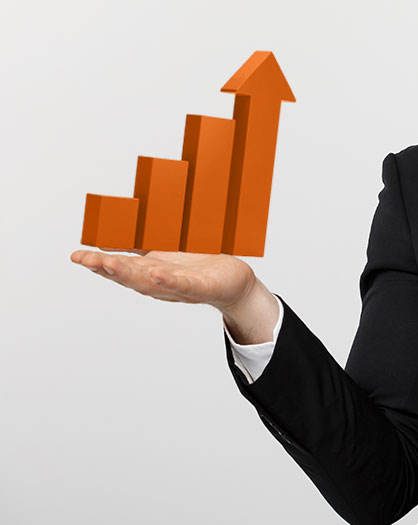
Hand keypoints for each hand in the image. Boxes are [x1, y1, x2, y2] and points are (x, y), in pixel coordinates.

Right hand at [69, 247, 257, 313]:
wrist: (234, 282)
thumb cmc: (198, 267)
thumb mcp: (164, 254)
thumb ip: (139, 246)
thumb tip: (107, 236)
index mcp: (150, 272)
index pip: (120, 267)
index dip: (98, 263)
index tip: (76, 256)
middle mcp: (160, 282)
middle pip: (130, 276)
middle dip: (107, 268)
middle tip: (87, 260)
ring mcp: (180, 287)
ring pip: (151, 282)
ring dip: (131, 275)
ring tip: (111, 265)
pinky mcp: (202, 288)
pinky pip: (184, 285)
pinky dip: (170, 281)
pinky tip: (157, 274)